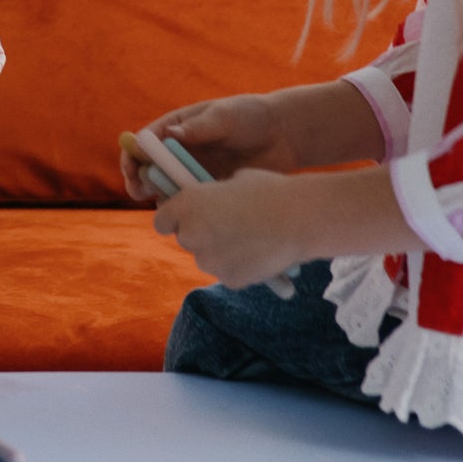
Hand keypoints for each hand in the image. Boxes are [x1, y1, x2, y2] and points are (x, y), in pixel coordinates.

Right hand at [119, 93, 297, 203]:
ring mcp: (190, 172)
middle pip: (145, 170)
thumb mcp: (225, 117)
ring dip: (161, 198)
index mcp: (174, 128)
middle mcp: (177, 152)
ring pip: (164, 190)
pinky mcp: (205, 191)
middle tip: (144, 192)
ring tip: (172, 200)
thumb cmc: (251, 117)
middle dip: (139, 182)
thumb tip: (170, 134)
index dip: (132, 157)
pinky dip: (185, 209)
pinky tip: (195, 211)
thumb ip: (198, 128)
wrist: (282, 136)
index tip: (132, 170)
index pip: (141, 143)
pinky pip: (188, 204)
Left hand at [153, 170, 310, 287]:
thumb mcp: (235, 181)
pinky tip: (260, 254)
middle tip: (230, 227)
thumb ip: (215, 195)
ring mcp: (209, 260)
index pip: (161, 221)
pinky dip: (240, 267)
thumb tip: (214, 201)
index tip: (190, 218)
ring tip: (252, 240)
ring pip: (208, 258)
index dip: (175, 219)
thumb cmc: (271, 191)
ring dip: (221, 252)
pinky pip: (228, 273)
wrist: (301, 218)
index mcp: (187, 205)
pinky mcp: (229, 279)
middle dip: (202, 235)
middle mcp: (191, 234)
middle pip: (186, 239)